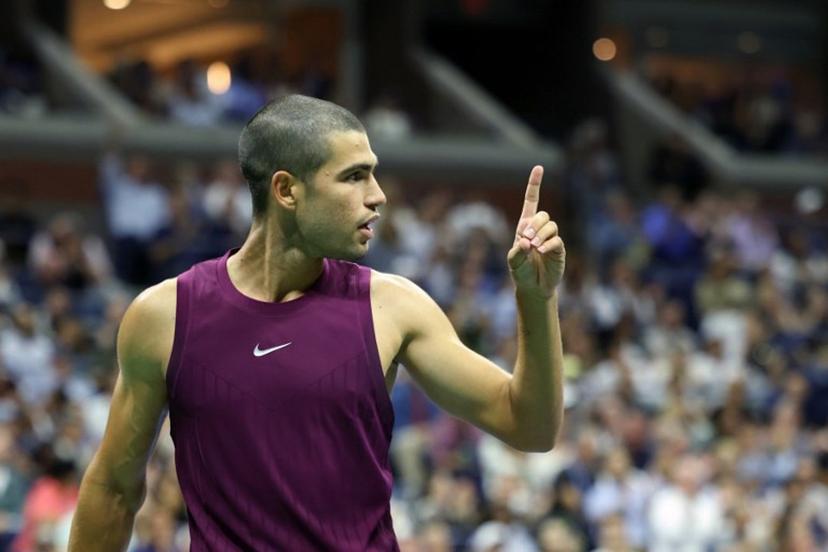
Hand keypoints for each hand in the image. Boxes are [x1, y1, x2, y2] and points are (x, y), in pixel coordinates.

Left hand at [507, 165, 565, 297]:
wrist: (533, 287)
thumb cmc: (520, 271)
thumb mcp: (513, 261)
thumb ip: (516, 252)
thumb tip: (526, 242)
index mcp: (525, 226)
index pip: (531, 201)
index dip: (534, 185)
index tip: (539, 167)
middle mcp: (539, 230)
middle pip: (542, 214)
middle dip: (534, 225)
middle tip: (526, 240)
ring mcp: (550, 238)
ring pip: (550, 225)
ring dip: (540, 235)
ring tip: (533, 248)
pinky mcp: (558, 249)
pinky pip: (556, 240)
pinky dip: (548, 244)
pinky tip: (541, 252)